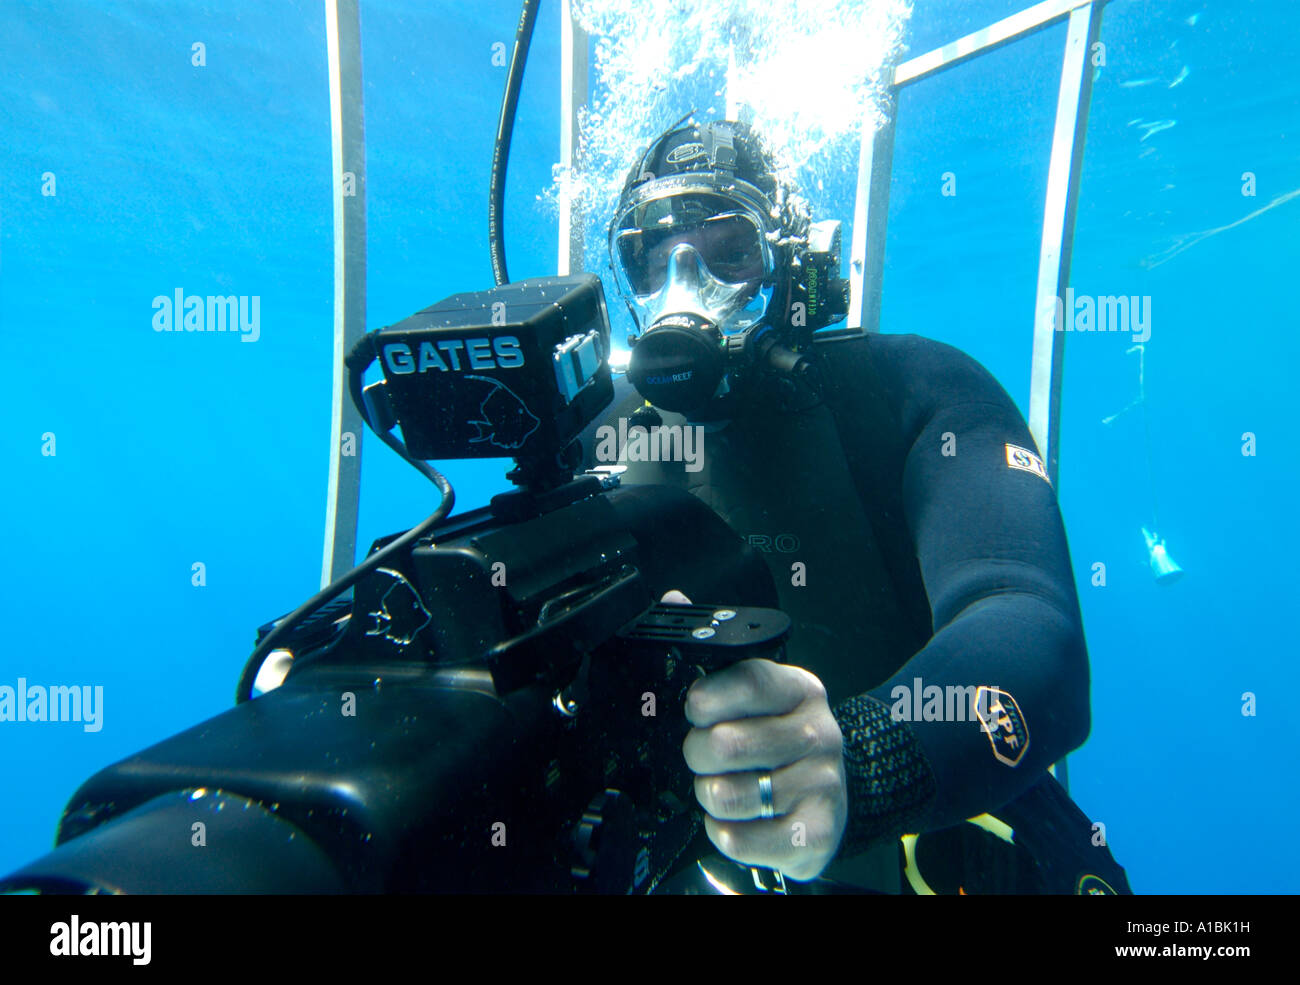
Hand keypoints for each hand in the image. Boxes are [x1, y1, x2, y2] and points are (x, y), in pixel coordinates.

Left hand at [681, 652, 848, 880]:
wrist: (823, 802)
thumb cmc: (777, 747)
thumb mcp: (763, 705)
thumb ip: (729, 694)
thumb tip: (694, 703)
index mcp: (802, 692)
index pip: (747, 684)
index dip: (706, 702)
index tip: (699, 713)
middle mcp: (819, 736)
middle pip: (724, 744)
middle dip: (699, 754)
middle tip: (709, 760)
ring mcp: (821, 786)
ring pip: (724, 795)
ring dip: (709, 795)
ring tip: (724, 790)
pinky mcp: (816, 836)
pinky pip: (737, 839)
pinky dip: (722, 832)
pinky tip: (736, 822)